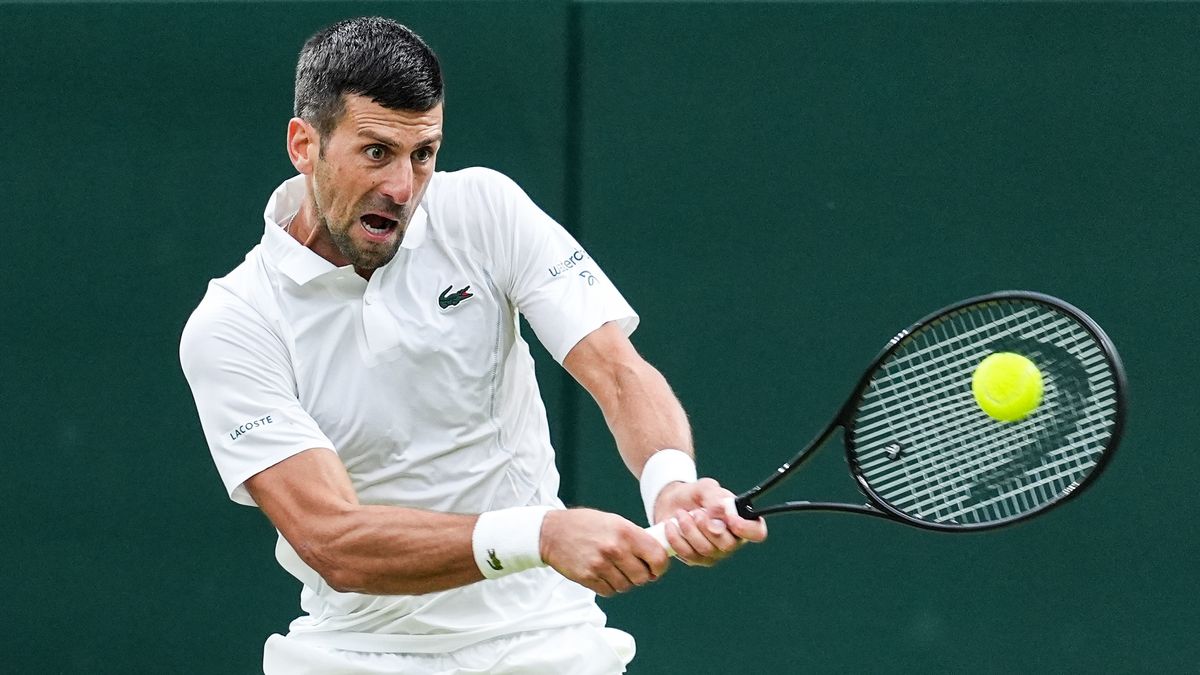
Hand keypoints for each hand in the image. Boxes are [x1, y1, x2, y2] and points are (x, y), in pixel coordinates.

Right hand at [539, 508, 670, 596]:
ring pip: (627, 586)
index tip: (656, 567)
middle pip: (643, 577)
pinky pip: (610, 591)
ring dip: (624, 580)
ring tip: (614, 567)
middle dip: (642, 575)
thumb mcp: (614, 521)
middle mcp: (614, 549)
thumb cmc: (585, 525)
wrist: (552, 532)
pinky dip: (610, 586)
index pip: (657, 557)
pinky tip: (602, 573)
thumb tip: (658, 555)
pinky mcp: (588, 577)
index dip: (660, 566)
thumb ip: (636, 537)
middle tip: (633, 567)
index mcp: (625, 532)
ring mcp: (600, 565)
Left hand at [654, 478, 767, 565]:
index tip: (732, 520)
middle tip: (696, 512)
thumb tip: (723, 514)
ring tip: (681, 514)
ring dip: (690, 530)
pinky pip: (688, 555)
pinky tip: (671, 525)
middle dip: (708, 527)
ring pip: (706, 550)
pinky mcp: (696, 560)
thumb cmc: (695, 494)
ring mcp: (714, 553)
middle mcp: (732, 541)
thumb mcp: (705, 488)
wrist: (671, 503)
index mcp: (741, 521)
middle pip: (728, 545)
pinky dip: (677, 538)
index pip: (757, 532)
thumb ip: (716, 498)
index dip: (747, 529)